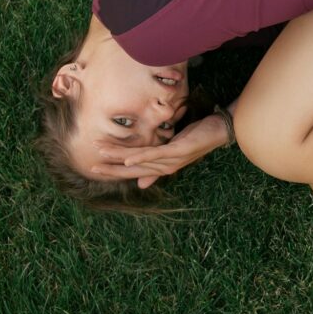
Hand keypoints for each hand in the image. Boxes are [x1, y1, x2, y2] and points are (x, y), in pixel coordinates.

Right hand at [91, 115, 228, 188]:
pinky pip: (155, 154)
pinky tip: (127, 158)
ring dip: (119, 157)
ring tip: (101, 151)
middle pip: (133, 169)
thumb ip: (156, 164)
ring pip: (140, 160)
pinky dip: (140, 156)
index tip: (96, 168)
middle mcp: (165, 167)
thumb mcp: (174, 150)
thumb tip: (138, 182)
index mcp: (162, 167)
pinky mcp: (178, 151)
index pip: (134, 171)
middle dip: (112, 167)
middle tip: (91, 166)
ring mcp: (171, 161)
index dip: (115, 171)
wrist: (221, 131)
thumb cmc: (198, 138)